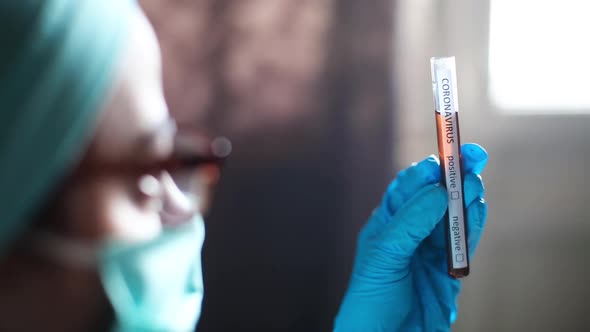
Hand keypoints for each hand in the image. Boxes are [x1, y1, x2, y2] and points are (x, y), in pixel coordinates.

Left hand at [334, 143, 487, 331]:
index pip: (409, 187)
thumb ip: (410, 222)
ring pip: (453, 214)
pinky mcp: (449, 270)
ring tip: (476, 182)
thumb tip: (437, 191)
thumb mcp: (384, 255)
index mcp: (388, 223)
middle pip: (436, 195)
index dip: (428, 169)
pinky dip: (474, 223)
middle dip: (454, 175)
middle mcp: (410, 231)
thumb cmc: (370, 298)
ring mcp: (431, 249)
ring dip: (466, 197)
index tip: (445, 155)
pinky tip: (478, 208)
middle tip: (473, 156)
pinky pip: (465, 240)